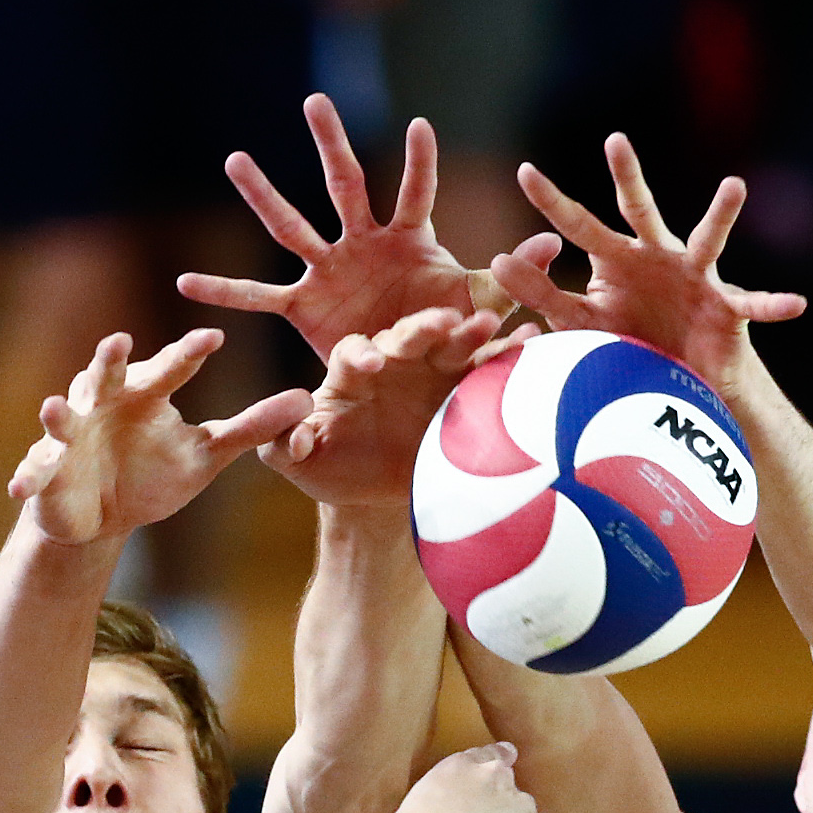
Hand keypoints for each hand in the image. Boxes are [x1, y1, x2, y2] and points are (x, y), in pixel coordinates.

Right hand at [6, 331, 312, 544]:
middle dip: (110, 361)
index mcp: (145, 395)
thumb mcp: (207, 453)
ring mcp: (71, 436)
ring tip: (53, 407)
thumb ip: (251, 427)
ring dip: (58, 416)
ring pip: (62, 421)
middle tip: (120, 343)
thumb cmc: (155, 471)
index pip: (171, 369)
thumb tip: (307, 400)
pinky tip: (19, 487)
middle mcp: (104, 405)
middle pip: (108, 377)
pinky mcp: (46, 470)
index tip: (215, 337)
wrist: (102, 516)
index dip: (189, 354)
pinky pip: (35, 473)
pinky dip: (28, 478)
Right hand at [182, 97, 489, 361]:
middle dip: (333, 145)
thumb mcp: (482, 305)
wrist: (414, 382)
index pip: (416, 193)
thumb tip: (553, 242)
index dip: (420, 164)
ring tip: (236, 159)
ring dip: (266, 195)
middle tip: (316, 102)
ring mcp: (330, 270)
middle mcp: (364, 245)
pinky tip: (185, 284)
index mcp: (409, 240)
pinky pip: (260, 296)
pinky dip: (226, 292)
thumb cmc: (449, 333)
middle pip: (346, 186)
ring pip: (294, 226)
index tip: (420, 125)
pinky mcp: (306, 307)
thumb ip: (511, 275)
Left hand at [259, 304, 504, 506]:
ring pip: (450, 344)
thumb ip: (281, 445)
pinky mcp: (465, 390)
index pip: (352, 351)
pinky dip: (508, 353)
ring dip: (469, 332)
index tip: (370, 366)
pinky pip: (488, 368)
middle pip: (406, 336)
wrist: (376, 490)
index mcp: (349, 372)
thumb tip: (292, 436)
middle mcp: (393, 362)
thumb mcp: (298, 464)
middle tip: (441, 323)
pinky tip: (531, 339)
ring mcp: (432, 372)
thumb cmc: (333, 468)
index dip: (360, 354)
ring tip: (488, 325)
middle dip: (422, 328)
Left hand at [490, 135, 806, 394]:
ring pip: (705, 238)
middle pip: (638, 210)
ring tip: (733, 187)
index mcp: (618, 259)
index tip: (524, 172)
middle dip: (626, 177)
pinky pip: (754, 305)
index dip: (552, 202)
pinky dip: (775, 304)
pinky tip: (798, 304)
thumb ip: (542, 293)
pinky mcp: (728, 307)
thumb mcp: (583, 321)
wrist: (685, 382)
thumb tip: (494, 258)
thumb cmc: (633, 342)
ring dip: (719, 213)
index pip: (578, 226)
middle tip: (613, 141)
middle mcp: (657, 256)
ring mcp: (696, 277)